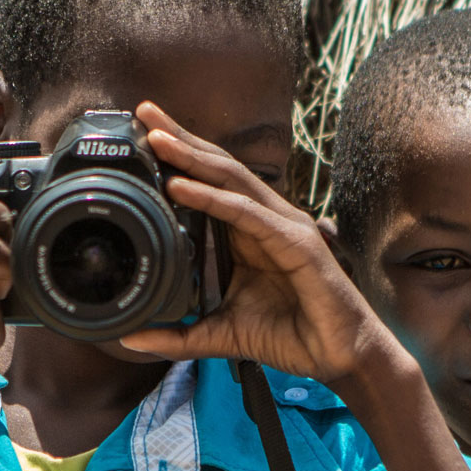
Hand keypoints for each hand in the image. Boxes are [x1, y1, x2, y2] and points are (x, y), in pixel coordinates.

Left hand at [118, 102, 399, 393]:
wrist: (340, 357)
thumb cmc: (291, 336)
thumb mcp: (220, 334)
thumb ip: (178, 336)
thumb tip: (130, 338)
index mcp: (249, 232)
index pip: (210, 182)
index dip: (179, 157)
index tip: (141, 138)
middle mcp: (266, 219)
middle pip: (218, 167)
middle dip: (181, 138)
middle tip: (143, 113)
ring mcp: (283, 226)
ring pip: (232, 179)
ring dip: (191, 156)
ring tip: (156, 137)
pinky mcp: (296, 242)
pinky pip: (246, 214)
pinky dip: (212, 198)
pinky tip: (180, 187)